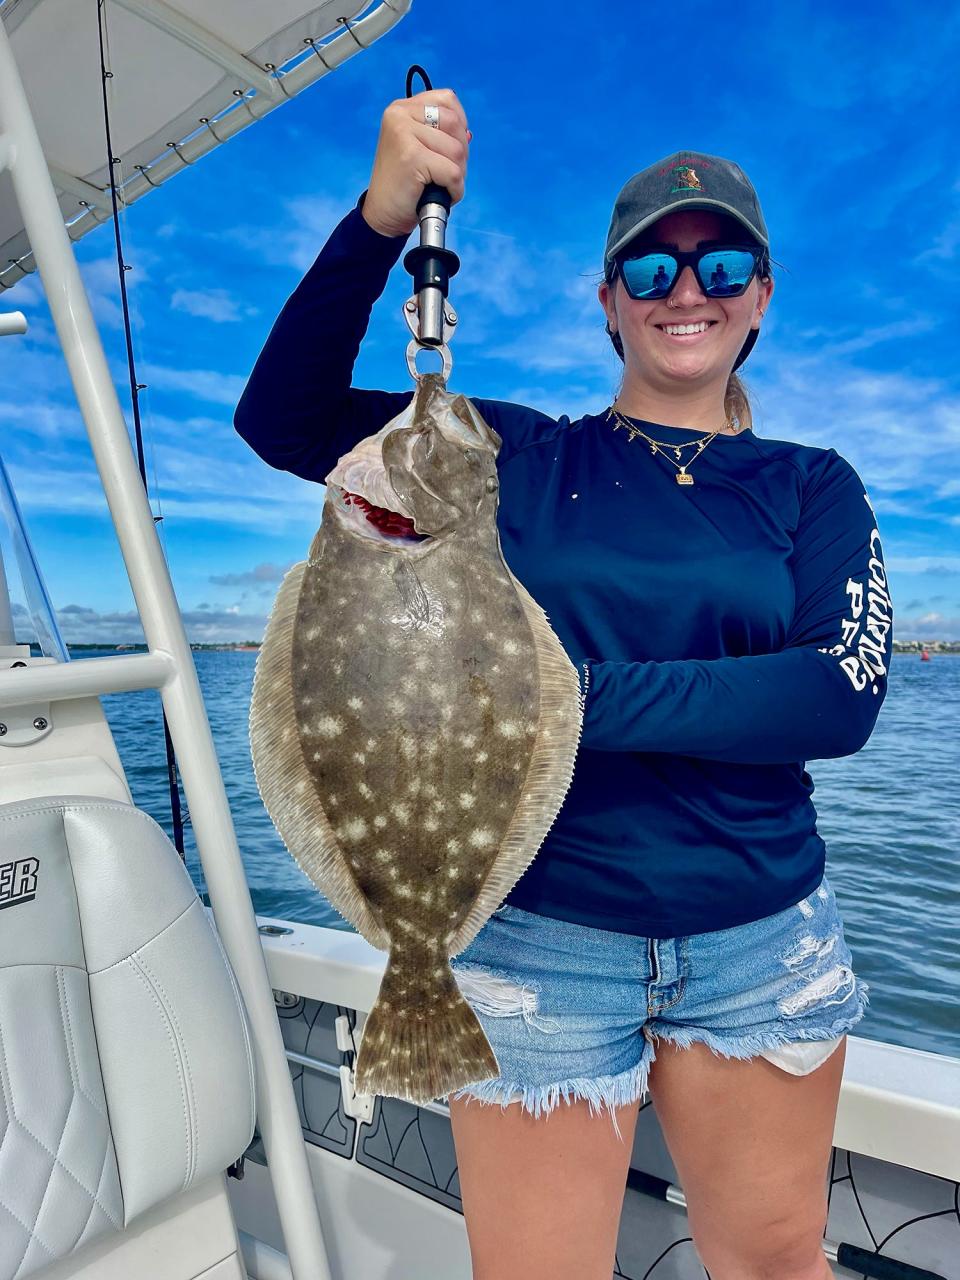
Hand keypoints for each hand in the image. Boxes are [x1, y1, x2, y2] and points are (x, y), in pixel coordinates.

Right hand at [362, 88, 471, 238]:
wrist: (382, 214)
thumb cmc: (404, 184)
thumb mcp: (420, 148)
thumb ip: (440, 134)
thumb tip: (468, 134)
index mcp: (402, 108)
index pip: (447, 99)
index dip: (459, 125)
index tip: (450, 147)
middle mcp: (400, 115)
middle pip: (455, 124)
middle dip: (461, 153)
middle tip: (446, 172)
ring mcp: (404, 134)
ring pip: (457, 150)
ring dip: (458, 174)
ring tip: (441, 185)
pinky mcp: (411, 157)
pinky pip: (453, 173)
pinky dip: (455, 190)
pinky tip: (443, 195)